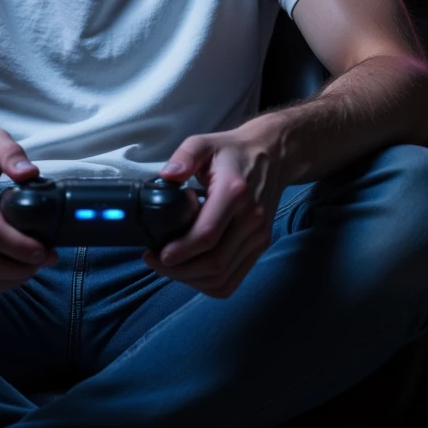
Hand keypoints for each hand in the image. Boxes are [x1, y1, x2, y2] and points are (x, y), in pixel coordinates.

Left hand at [143, 128, 287, 297]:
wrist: (272, 155)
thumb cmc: (232, 151)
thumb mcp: (203, 143)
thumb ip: (184, 157)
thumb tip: (167, 176)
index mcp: (235, 193)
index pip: (207, 236)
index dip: (179, 252)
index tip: (156, 253)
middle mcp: (251, 219)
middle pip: (214, 263)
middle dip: (179, 270)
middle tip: (155, 262)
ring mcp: (259, 236)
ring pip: (223, 277)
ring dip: (192, 280)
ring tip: (169, 268)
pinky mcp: (261, 245)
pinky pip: (234, 279)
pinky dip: (209, 284)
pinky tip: (191, 272)